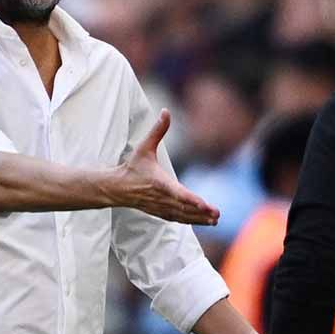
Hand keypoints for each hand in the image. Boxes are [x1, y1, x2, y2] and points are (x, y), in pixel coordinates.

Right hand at [114, 109, 219, 224]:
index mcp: (160, 183)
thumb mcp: (145, 147)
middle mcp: (161, 198)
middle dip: (201, 213)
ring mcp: (160, 207)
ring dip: (199, 220)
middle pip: (184, 208)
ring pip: (182, 216)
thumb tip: (166, 111)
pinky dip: (190, 221)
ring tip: (214, 221)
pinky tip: (203, 222)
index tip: (204, 205)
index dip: (192, 200)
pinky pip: (177, 219)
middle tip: (217, 215)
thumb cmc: (133, 167)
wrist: (117, 188)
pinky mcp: (160, 213)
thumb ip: (157, 130)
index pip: (178, 193)